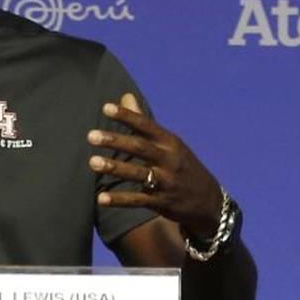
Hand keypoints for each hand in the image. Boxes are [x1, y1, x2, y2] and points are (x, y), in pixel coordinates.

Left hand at [87, 93, 221, 235]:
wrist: (208, 201)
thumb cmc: (180, 164)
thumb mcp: (169, 142)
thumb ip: (143, 122)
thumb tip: (125, 96)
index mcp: (169, 142)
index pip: (146, 125)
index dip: (126, 116)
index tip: (105, 108)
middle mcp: (169, 160)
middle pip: (140, 148)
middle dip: (115, 141)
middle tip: (91, 136)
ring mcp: (167, 182)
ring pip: (138, 174)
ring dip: (115, 168)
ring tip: (92, 162)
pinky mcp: (162, 202)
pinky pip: (138, 200)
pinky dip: (120, 199)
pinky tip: (101, 198)